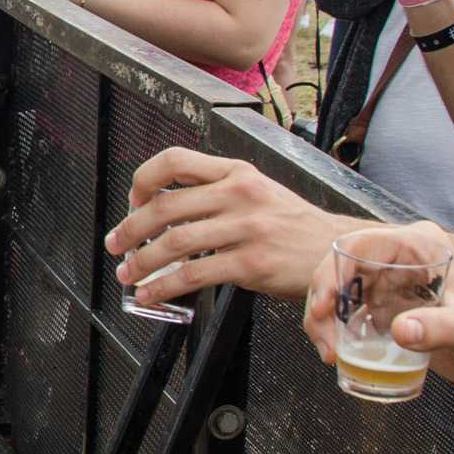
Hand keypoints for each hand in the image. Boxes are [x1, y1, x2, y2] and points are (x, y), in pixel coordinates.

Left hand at [104, 148, 356, 307]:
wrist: (337, 250)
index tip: (133, 201)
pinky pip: (194, 275)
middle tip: (116, 245)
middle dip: (130, 229)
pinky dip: (164, 286)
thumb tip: (163, 209)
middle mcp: (239, 193)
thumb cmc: (293, 226)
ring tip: (128, 273)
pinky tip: (152, 293)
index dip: (144, 179)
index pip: (175, 160)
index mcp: (235, 171)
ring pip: (174, 242)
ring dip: (141, 262)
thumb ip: (216, 193)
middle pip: (165, 206)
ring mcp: (245, 228)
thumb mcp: (258, 191)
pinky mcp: (251, 263)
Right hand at [304, 231, 453, 392]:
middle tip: (325, 343)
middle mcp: (401, 259)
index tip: (324, 308)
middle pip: (340, 269)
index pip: (359, 247)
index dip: (332, 274)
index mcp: (419, 246)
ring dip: (324, 321)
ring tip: (331, 354)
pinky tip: (339, 355)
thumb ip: (440, 328)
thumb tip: (400, 331)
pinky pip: (349, 313)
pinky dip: (336, 332)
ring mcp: (393, 283)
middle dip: (322, 303)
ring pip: (339, 292)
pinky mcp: (389, 308)